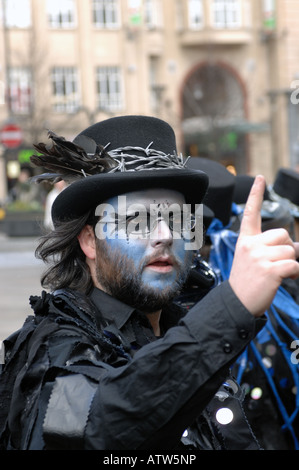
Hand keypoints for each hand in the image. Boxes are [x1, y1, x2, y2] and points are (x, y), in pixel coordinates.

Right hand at [229, 175, 298, 316]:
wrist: (237, 303)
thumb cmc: (246, 281)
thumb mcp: (252, 259)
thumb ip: (269, 248)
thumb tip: (296, 248)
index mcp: (245, 240)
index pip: (251, 213)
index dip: (256, 194)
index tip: (259, 178)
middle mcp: (250, 245)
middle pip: (283, 234)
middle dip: (287, 248)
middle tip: (277, 263)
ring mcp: (259, 257)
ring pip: (291, 250)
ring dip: (291, 263)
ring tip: (277, 273)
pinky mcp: (270, 270)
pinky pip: (294, 265)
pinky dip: (294, 273)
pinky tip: (283, 279)